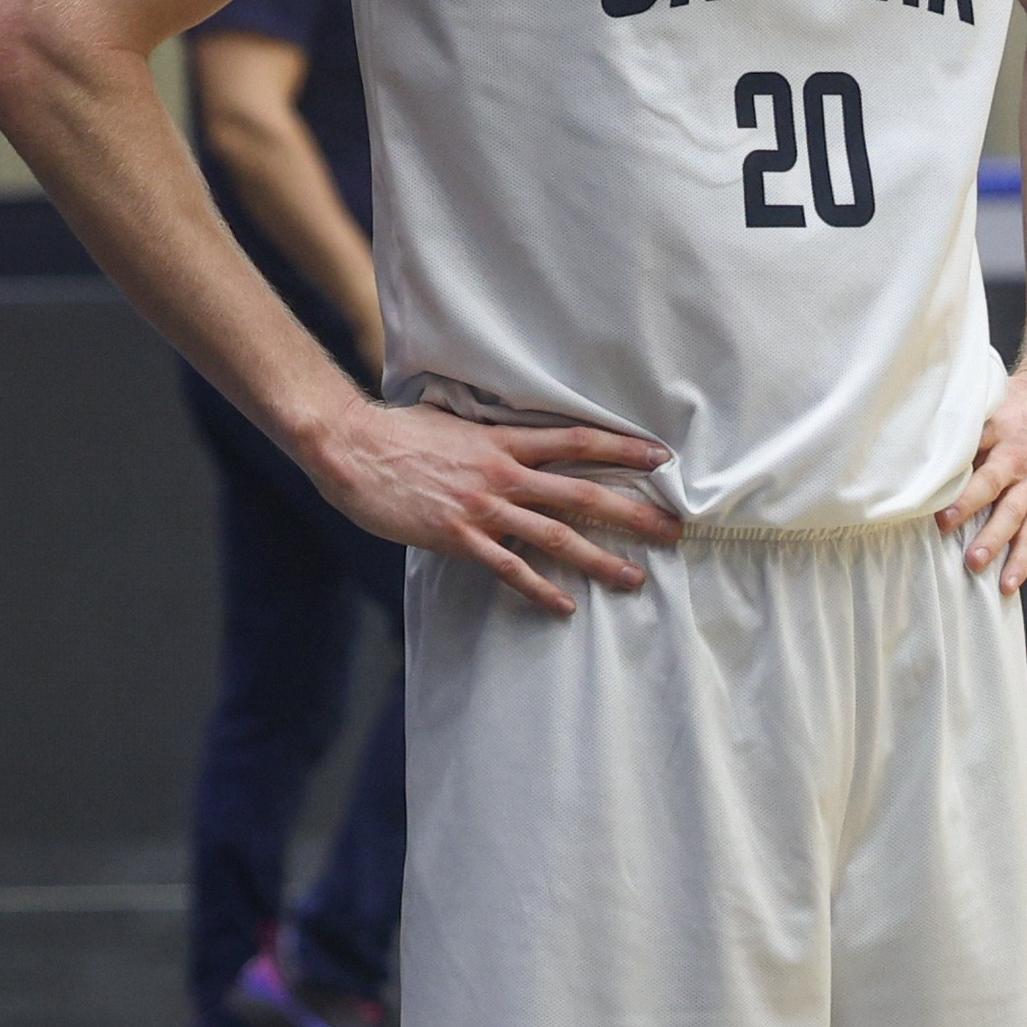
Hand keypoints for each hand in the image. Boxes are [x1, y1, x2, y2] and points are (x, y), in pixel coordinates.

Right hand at [305, 399, 677, 616]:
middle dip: (633, 513)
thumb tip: (515, 433)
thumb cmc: (399, 432)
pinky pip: (509, 568)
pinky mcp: (459, 537)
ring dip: (600, 559)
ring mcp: (483, 509)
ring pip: (556, 536)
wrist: (353, 449)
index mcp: (506, 442)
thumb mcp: (456, 421)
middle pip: (583, 494)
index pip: (579, 442)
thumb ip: (492, 433)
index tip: (662, 456)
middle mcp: (504, 475)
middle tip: (673, 530)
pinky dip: (539, 588)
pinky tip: (565, 606)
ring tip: (635, 578)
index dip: (623, 447)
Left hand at [940, 359, 1026, 594]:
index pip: (973, 452)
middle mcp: (1018, 458)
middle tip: (949, 531)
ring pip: (1015, 516)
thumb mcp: (994, 403)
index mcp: (1000, 430)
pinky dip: (1023, 558)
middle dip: (972, 511)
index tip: (936, 499)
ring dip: (997, 542)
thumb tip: (927, 450)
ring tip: (979, 567)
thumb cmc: (1024, 401)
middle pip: (993, 486)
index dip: (956, 476)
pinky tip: (1009, 582)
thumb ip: (968, 429)